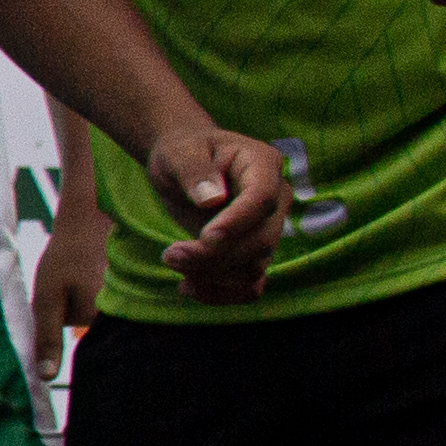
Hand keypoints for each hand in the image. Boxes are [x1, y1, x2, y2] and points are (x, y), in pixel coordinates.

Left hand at [133, 119, 288, 304]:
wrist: (184, 164)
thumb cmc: (182, 152)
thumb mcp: (179, 153)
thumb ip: (194, 171)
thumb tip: (212, 200)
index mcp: (263, 164)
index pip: (262, 199)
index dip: (237, 223)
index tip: (205, 238)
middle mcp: (275, 198)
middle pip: (260, 240)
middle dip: (214, 256)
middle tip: (169, 255)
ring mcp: (268, 228)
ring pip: (253, 267)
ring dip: (211, 276)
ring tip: (171, 261)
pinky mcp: (253, 252)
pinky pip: (251, 285)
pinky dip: (222, 294)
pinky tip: (188, 288)